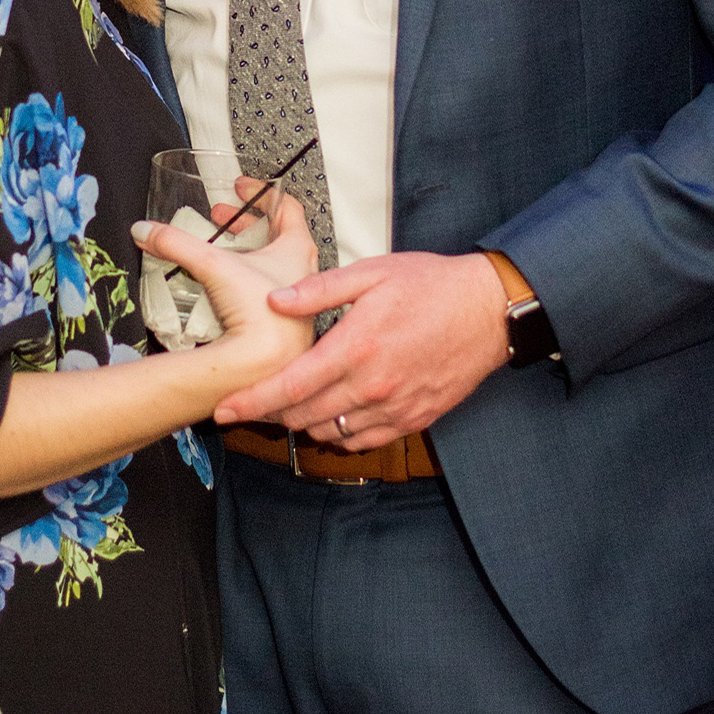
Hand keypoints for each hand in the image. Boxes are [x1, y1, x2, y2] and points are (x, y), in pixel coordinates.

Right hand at [132, 194, 317, 382]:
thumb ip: (176, 243)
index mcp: (297, 249)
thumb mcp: (213, 265)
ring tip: (219, 251)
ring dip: (245, 253)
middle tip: (222, 218)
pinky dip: (245, 282)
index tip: (241, 187)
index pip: (286, 206)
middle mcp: (302, 273)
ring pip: (273, 265)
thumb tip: (148, 230)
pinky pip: (265, 292)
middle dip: (245, 223)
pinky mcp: (283, 322)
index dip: (261, 192)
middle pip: (277, 235)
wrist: (266, 366)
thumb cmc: (260, 317)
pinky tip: (224, 288)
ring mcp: (296, 300)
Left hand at [214, 249, 508, 447]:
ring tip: (292, 405)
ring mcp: (394, 408)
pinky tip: (333, 413)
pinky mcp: (413, 419)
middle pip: (303, 417)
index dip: (251, 403)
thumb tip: (274, 301)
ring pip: (331, 432)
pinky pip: (363, 439)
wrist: (489, 311)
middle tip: (252, 403)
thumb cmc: (431, 285)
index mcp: (355, 347)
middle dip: (270, 414)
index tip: (223, 410)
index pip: (289, 388)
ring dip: (304, 424)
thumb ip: (320, 290)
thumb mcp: (372, 273)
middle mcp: (372, 386)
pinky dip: (340, 433)